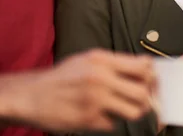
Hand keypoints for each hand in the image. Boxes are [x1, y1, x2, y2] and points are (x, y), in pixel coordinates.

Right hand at [0, 50, 154, 132]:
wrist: (30, 95)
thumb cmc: (62, 78)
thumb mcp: (87, 60)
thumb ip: (114, 63)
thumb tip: (145, 69)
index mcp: (102, 59)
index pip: (143, 66)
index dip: (151, 76)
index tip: (150, 81)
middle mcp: (100, 77)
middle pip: (143, 90)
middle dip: (146, 97)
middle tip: (141, 99)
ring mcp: (95, 99)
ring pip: (135, 110)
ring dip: (132, 111)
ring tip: (122, 108)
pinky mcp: (88, 119)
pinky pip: (114, 123)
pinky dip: (111, 121)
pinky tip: (100, 115)